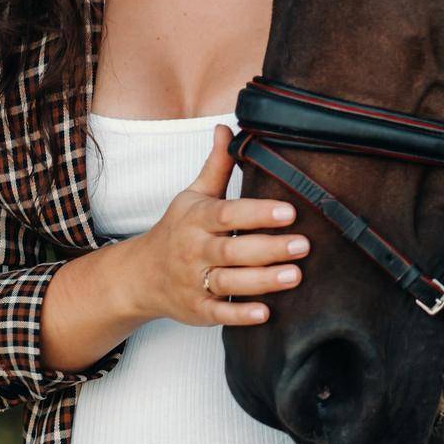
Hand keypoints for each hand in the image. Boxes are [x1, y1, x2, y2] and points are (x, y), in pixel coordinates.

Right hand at [121, 124, 309, 326]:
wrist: (139, 275)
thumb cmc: (176, 230)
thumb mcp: (192, 195)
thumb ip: (216, 166)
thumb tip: (227, 127)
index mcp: (196, 219)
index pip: (228, 214)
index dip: (257, 212)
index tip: (289, 210)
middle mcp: (194, 250)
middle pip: (233, 250)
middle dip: (269, 248)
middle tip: (304, 245)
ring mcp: (193, 282)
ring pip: (229, 283)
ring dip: (263, 281)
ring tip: (296, 275)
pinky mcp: (197, 309)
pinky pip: (219, 314)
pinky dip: (240, 315)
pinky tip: (266, 313)